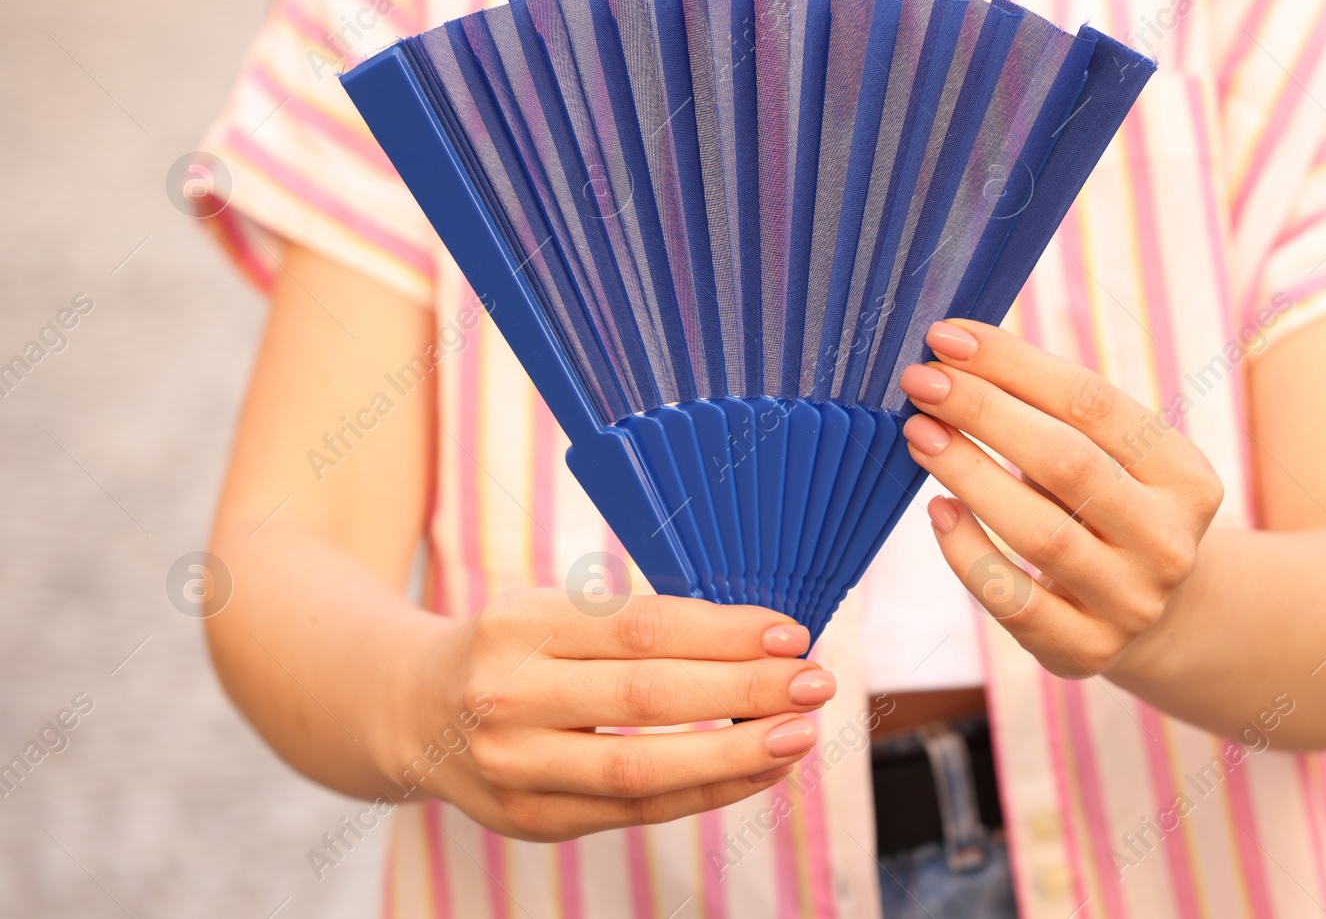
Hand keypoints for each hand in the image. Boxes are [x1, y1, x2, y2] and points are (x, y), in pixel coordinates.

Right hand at [402, 590, 834, 841]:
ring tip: (798, 734)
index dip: (724, 633)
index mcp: (519, 624)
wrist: (409, 710)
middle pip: (648, 698)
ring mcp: (513, 766)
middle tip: (813, 682)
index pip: (641, 628)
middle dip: (745, 693)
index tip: (790, 633)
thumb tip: (756, 638)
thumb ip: (632, 623)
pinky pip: (633, 811)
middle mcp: (507, 695)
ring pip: (642, 768)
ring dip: (734, 754)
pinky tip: (757, 771)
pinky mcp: (529, 820)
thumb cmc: (510, 648)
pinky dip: (704, 793)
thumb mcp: (550, 608)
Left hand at [897, 319, 1223, 678]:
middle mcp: (1169, 541)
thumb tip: (955, 351)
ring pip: (1039, 532)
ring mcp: (1131, 602)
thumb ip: (1050, 409)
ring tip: (918, 434)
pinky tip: (938, 511)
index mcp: (1185, 475)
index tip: (947, 337)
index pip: (1094, 404)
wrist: (1154, 613)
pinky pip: (1014, 599)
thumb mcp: (1108, 456)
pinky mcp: (1085, 649)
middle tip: (922, 381)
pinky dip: (968, 552)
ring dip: (968, 473)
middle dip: (984, 413)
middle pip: (1067, 463)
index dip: (1014, 365)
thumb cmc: (1108, 509)